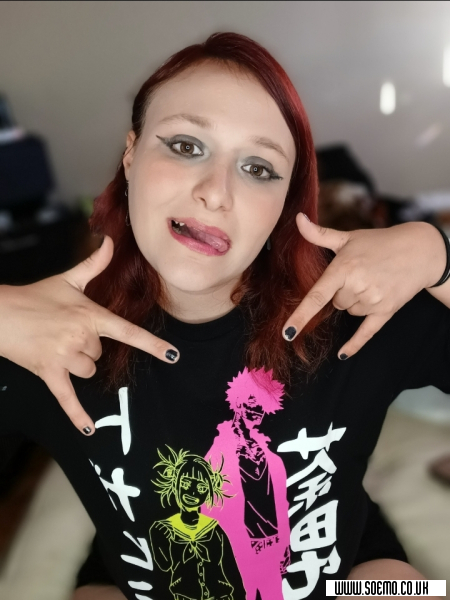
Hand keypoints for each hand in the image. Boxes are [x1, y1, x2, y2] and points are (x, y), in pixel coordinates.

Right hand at [0, 236, 179, 433]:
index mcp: (91, 315)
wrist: (0, 313)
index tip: (173, 356)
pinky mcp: (50, 373)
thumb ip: (94, 263)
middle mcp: (81, 337)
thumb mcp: (68, 280)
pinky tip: (90, 432)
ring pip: (89, 370)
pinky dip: (78, 416)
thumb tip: (110, 241)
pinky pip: (67, 399)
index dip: (152, 345)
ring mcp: (65, 357)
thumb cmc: (36, 296)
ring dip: (79, 363)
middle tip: (65, 331)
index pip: (128, 332)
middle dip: (88, 345)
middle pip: (101, 353)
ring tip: (57, 345)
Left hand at [282, 214, 445, 358]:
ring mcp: (373, 300)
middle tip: (359, 274)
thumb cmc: (379, 242)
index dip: (300, 317)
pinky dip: (354, 344)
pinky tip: (342, 355)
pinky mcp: (386, 311)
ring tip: (371, 281)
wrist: (419, 251)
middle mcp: (357, 286)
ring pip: (349, 312)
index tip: (287, 333)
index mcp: (343, 268)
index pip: (317, 296)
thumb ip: (319, 234)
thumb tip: (297, 219)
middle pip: (335, 304)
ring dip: (354, 302)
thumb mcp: (348, 237)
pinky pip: (366, 333)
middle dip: (341, 292)